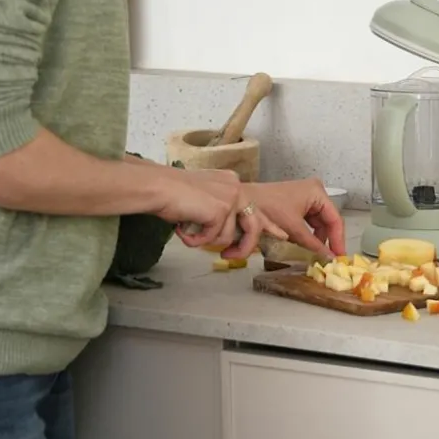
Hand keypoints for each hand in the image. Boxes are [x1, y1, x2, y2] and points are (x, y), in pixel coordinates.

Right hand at [155, 167, 286, 258]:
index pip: (255, 208)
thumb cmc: (170, 194)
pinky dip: (196, 240)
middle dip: (246, 246)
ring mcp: (231, 198)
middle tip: (229, 256)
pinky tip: (183, 230)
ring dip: (207, 241)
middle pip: (254, 225)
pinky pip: (214, 238)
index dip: (268, 225)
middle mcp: (236, 188)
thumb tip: (225, 234)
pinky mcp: (222, 210)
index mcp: (231, 183)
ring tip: (187, 232)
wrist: (157, 187)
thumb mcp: (202, 200)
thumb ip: (218, 211)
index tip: (281, 235)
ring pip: (229, 236)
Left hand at [244, 177, 346, 260]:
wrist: (243, 201)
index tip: (340, 256)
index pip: (335, 218)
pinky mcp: (296, 203)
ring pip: (318, 222)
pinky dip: (307, 233)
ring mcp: (306, 196)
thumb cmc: (269, 209)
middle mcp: (315, 191)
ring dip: (317, 238)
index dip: (338, 239)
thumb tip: (330, 258)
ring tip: (317, 254)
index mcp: (317, 192)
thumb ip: (313, 244)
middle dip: (327, 239)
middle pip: (328, 220)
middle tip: (329, 258)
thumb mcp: (294, 228)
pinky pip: (308, 221)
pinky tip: (305, 245)